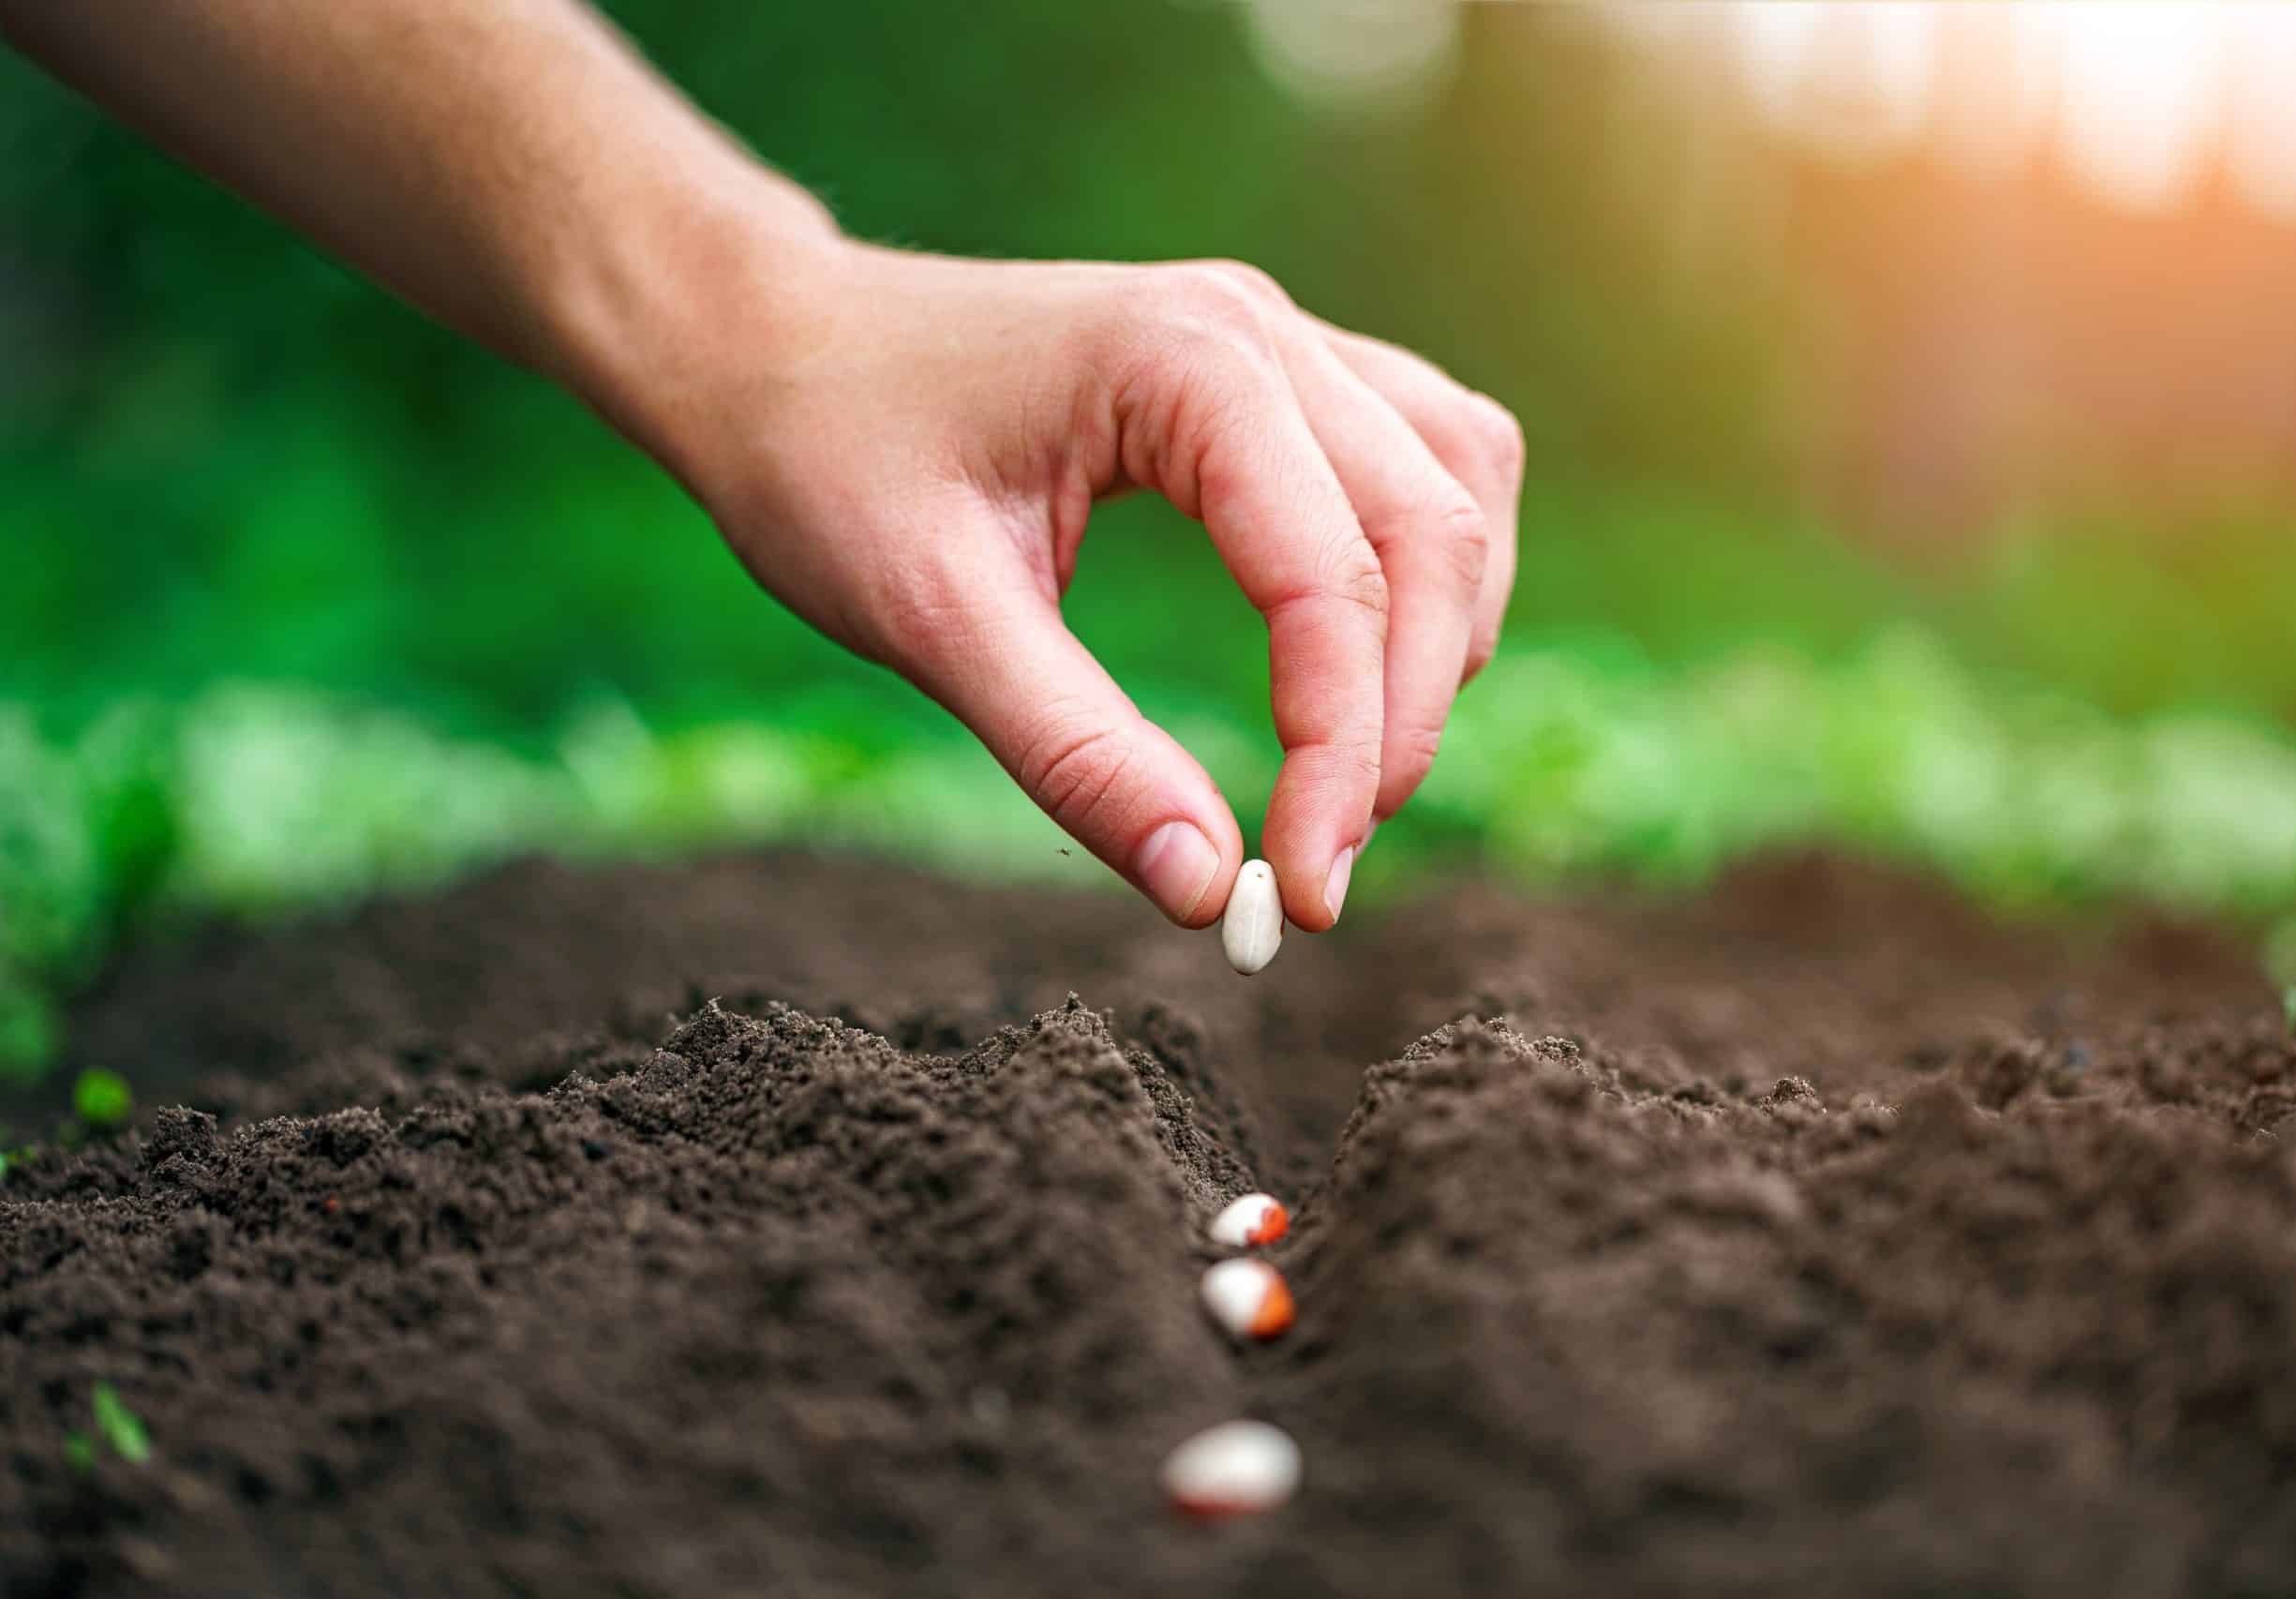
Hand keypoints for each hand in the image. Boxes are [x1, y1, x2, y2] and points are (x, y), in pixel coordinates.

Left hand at [606, 226, 1521, 931]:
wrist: (772, 348)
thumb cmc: (828, 463)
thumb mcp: (932, 621)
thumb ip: (1076, 754)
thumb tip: (1209, 892)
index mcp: (1182, 361)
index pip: (1330, 579)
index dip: (1339, 755)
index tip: (1300, 897)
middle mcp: (1259, 327)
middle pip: (1431, 534)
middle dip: (1400, 721)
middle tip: (1321, 869)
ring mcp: (1279, 336)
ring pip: (1460, 486)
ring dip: (1439, 638)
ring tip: (1355, 778)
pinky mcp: (1277, 369)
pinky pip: (1427, 458)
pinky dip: (1427, 573)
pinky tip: (1370, 663)